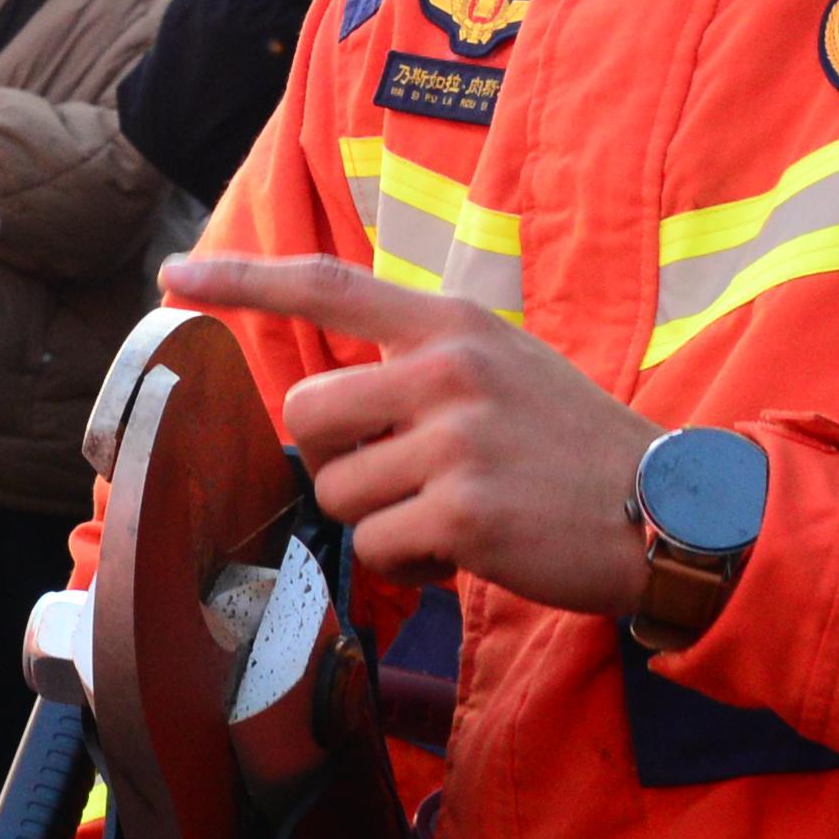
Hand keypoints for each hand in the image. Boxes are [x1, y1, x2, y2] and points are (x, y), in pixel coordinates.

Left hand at [160, 251, 650, 613]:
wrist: (666, 508)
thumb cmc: (571, 445)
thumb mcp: (502, 366)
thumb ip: (419, 365)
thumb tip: (324, 407)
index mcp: (450, 325)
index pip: (327, 284)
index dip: (241, 277)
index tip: (172, 271)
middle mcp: (447, 371)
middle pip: (307, 414)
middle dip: (338, 462)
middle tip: (402, 480)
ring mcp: (456, 441)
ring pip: (338, 492)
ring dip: (380, 522)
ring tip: (449, 517)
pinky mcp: (465, 514)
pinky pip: (380, 549)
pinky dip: (410, 567)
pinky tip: (466, 554)